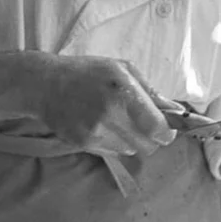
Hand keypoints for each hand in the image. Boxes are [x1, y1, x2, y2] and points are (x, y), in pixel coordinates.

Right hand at [34, 53, 178, 156]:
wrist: (45, 84)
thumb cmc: (88, 72)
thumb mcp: (123, 69)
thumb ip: (151, 91)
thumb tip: (175, 110)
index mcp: (125, 91)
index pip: (158, 127)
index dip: (168, 133)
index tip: (167, 130)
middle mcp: (111, 113)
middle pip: (148, 145)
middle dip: (152, 138)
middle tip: (145, 126)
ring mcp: (95, 131)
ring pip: (131, 151)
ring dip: (132, 141)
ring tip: (118, 122)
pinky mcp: (83, 143)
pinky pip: (112, 152)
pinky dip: (114, 143)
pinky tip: (102, 126)